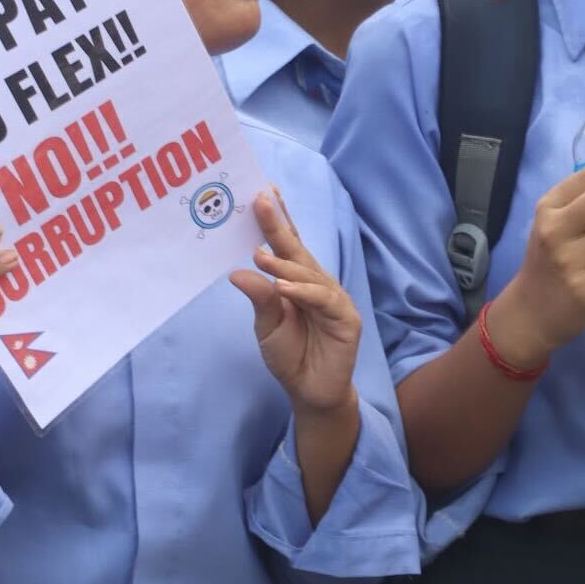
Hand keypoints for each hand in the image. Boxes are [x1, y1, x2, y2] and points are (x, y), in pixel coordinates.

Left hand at [228, 191, 360, 414]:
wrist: (310, 392)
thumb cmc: (290, 354)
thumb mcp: (266, 325)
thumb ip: (259, 298)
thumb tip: (238, 272)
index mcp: (298, 280)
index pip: (288, 244)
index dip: (279, 218)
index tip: (263, 191)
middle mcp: (317, 283)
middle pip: (298, 249)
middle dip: (279, 224)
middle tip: (260, 201)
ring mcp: (333, 300)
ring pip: (309, 273)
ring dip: (284, 262)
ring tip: (260, 254)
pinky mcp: (346, 319)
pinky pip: (323, 300)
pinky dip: (303, 292)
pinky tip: (284, 287)